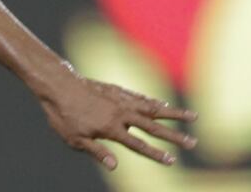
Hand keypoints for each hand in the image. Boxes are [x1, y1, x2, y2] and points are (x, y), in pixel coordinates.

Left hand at [40, 72, 197, 169]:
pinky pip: (139, 97)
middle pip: (153, 127)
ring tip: (192, 117)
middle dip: (174, 137)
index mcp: (111, 128)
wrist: (57, 84)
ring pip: (152, 107)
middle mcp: (120, 113)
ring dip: (173, 113)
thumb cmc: (62, 114)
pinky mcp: (116, 90)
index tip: (172, 161)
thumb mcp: (74, 138)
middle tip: (193, 143)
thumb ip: (97, 151)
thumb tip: (115, 166)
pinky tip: (163, 105)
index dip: (155, 155)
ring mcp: (120, 100)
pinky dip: (154, 102)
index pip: (138, 145)